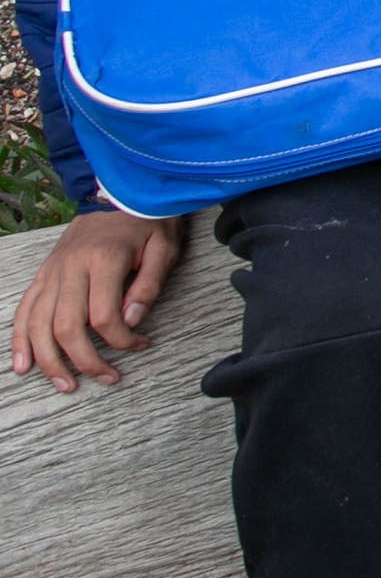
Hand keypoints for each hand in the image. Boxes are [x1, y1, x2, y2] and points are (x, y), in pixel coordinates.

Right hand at [10, 209, 183, 391]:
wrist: (117, 192)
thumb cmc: (146, 222)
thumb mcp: (162, 248)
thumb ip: (148, 285)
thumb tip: (130, 322)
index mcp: (103, 261)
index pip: (103, 316)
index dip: (121, 340)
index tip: (141, 345)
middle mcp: (70, 268)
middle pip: (65, 327)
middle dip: (84, 361)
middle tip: (106, 378)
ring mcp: (51, 272)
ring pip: (38, 325)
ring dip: (49, 360)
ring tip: (66, 385)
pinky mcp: (42, 274)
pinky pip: (24, 310)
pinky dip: (20, 340)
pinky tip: (23, 365)